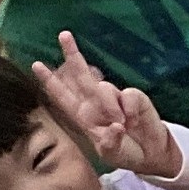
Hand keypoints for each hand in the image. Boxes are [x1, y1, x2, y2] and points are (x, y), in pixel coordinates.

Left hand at [34, 33, 181, 178]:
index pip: (63, 96)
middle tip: (63, 35)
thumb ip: (110, 142)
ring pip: (103, 88)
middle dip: (72, 54)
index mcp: (84, 117)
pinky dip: (129, 109)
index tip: (36, 65)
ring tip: (122, 124)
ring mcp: (116, 98)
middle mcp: (96, 104)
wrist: (152, 153)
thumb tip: (115, 125)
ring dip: (109, 106)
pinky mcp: (134, 97)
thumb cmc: (126, 153)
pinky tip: (133, 120)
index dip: (50, 81)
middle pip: (81, 75)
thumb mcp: (112, 154)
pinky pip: (128, 95)